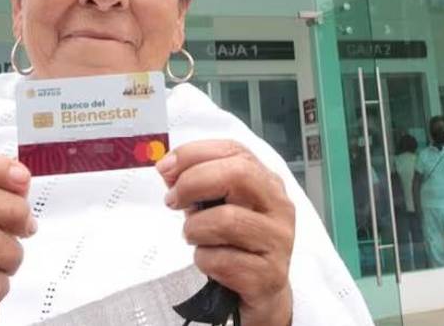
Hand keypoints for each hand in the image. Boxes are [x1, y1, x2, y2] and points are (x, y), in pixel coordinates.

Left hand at [158, 140, 294, 325]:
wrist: (263, 293)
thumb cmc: (237, 244)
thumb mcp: (219, 206)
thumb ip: (198, 184)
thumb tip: (168, 168)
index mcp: (266, 182)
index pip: (233, 150)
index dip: (194, 153)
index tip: (165, 168)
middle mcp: (278, 206)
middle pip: (237, 174)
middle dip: (194, 183)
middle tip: (173, 201)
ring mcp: (278, 240)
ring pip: (226, 220)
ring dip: (195, 229)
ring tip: (195, 238)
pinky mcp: (269, 274)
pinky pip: (222, 260)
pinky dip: (204, 261)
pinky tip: (211, 264)